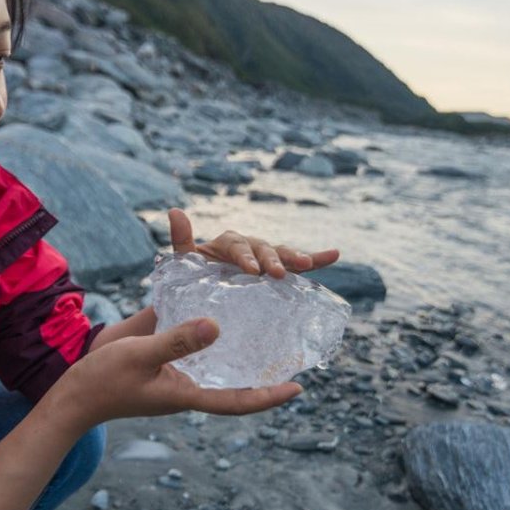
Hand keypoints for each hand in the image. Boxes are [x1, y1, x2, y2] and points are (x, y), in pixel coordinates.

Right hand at [52, 317, 300, 429]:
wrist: (74, 392)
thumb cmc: (104, 381)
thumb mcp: (140, 356)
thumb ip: (177, 341)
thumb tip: (217, 325)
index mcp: (188, 393)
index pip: (237, 401)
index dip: (268, 396)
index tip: (298, 388)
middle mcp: (189, 382)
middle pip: (234, 381)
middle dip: (263, 373)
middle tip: (293, 354)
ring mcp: (177, 371)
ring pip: (217, 361)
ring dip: (241, 349)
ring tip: (269, 330)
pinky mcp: (163, 357)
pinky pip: (194, 345)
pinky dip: (208, 329)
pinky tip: (220, 309)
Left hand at [168, 208, 338, 278]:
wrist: (202, 298)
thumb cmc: (191, 279)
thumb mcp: (183, 263)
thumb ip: (181, 240)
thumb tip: (175, 211)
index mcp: (228, 243)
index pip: (237, 246)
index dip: (245, 257)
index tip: (251, 272)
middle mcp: (249, 247)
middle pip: (263, 249)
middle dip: (272, 260)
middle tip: (277, 273)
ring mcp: (265, 259)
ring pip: (281, 255)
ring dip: (295, 257)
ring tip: (308, 263)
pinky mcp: (278, 272)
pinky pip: (299, 266)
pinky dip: (317, 258)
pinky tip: (334, 254)